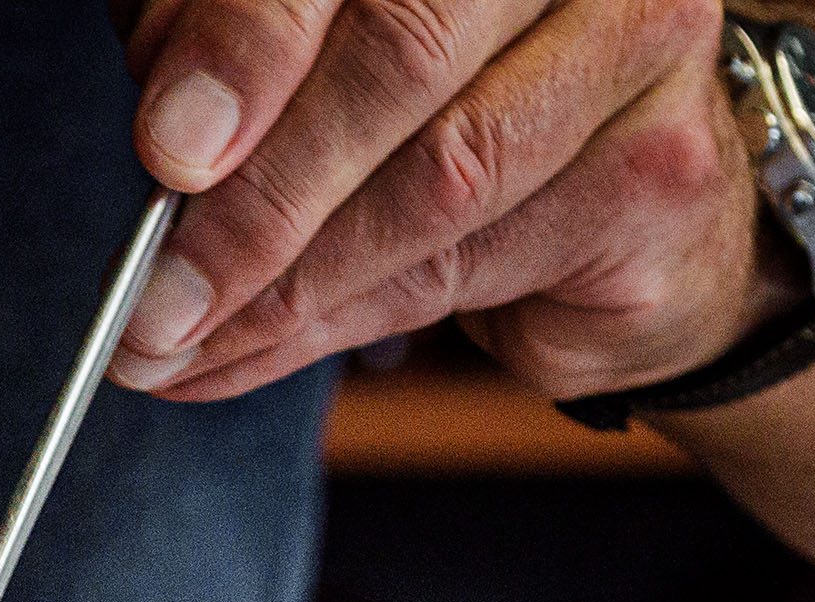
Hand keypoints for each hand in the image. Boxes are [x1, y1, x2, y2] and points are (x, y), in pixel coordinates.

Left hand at [109, 0, 787, 406]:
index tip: (165, 152)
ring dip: (287, 281)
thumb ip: (234, 53)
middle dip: (259, 193)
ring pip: (436, 175)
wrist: (609, 213)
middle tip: (155, 297)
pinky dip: (340, 319)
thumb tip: (168, 130)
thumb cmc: (439, 102)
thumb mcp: (304, 56)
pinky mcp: (660, 164)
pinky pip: (473, 256)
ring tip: (180, 340)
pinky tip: (250, 351)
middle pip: (398, 54)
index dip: (249, 46)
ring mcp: (638, 38)